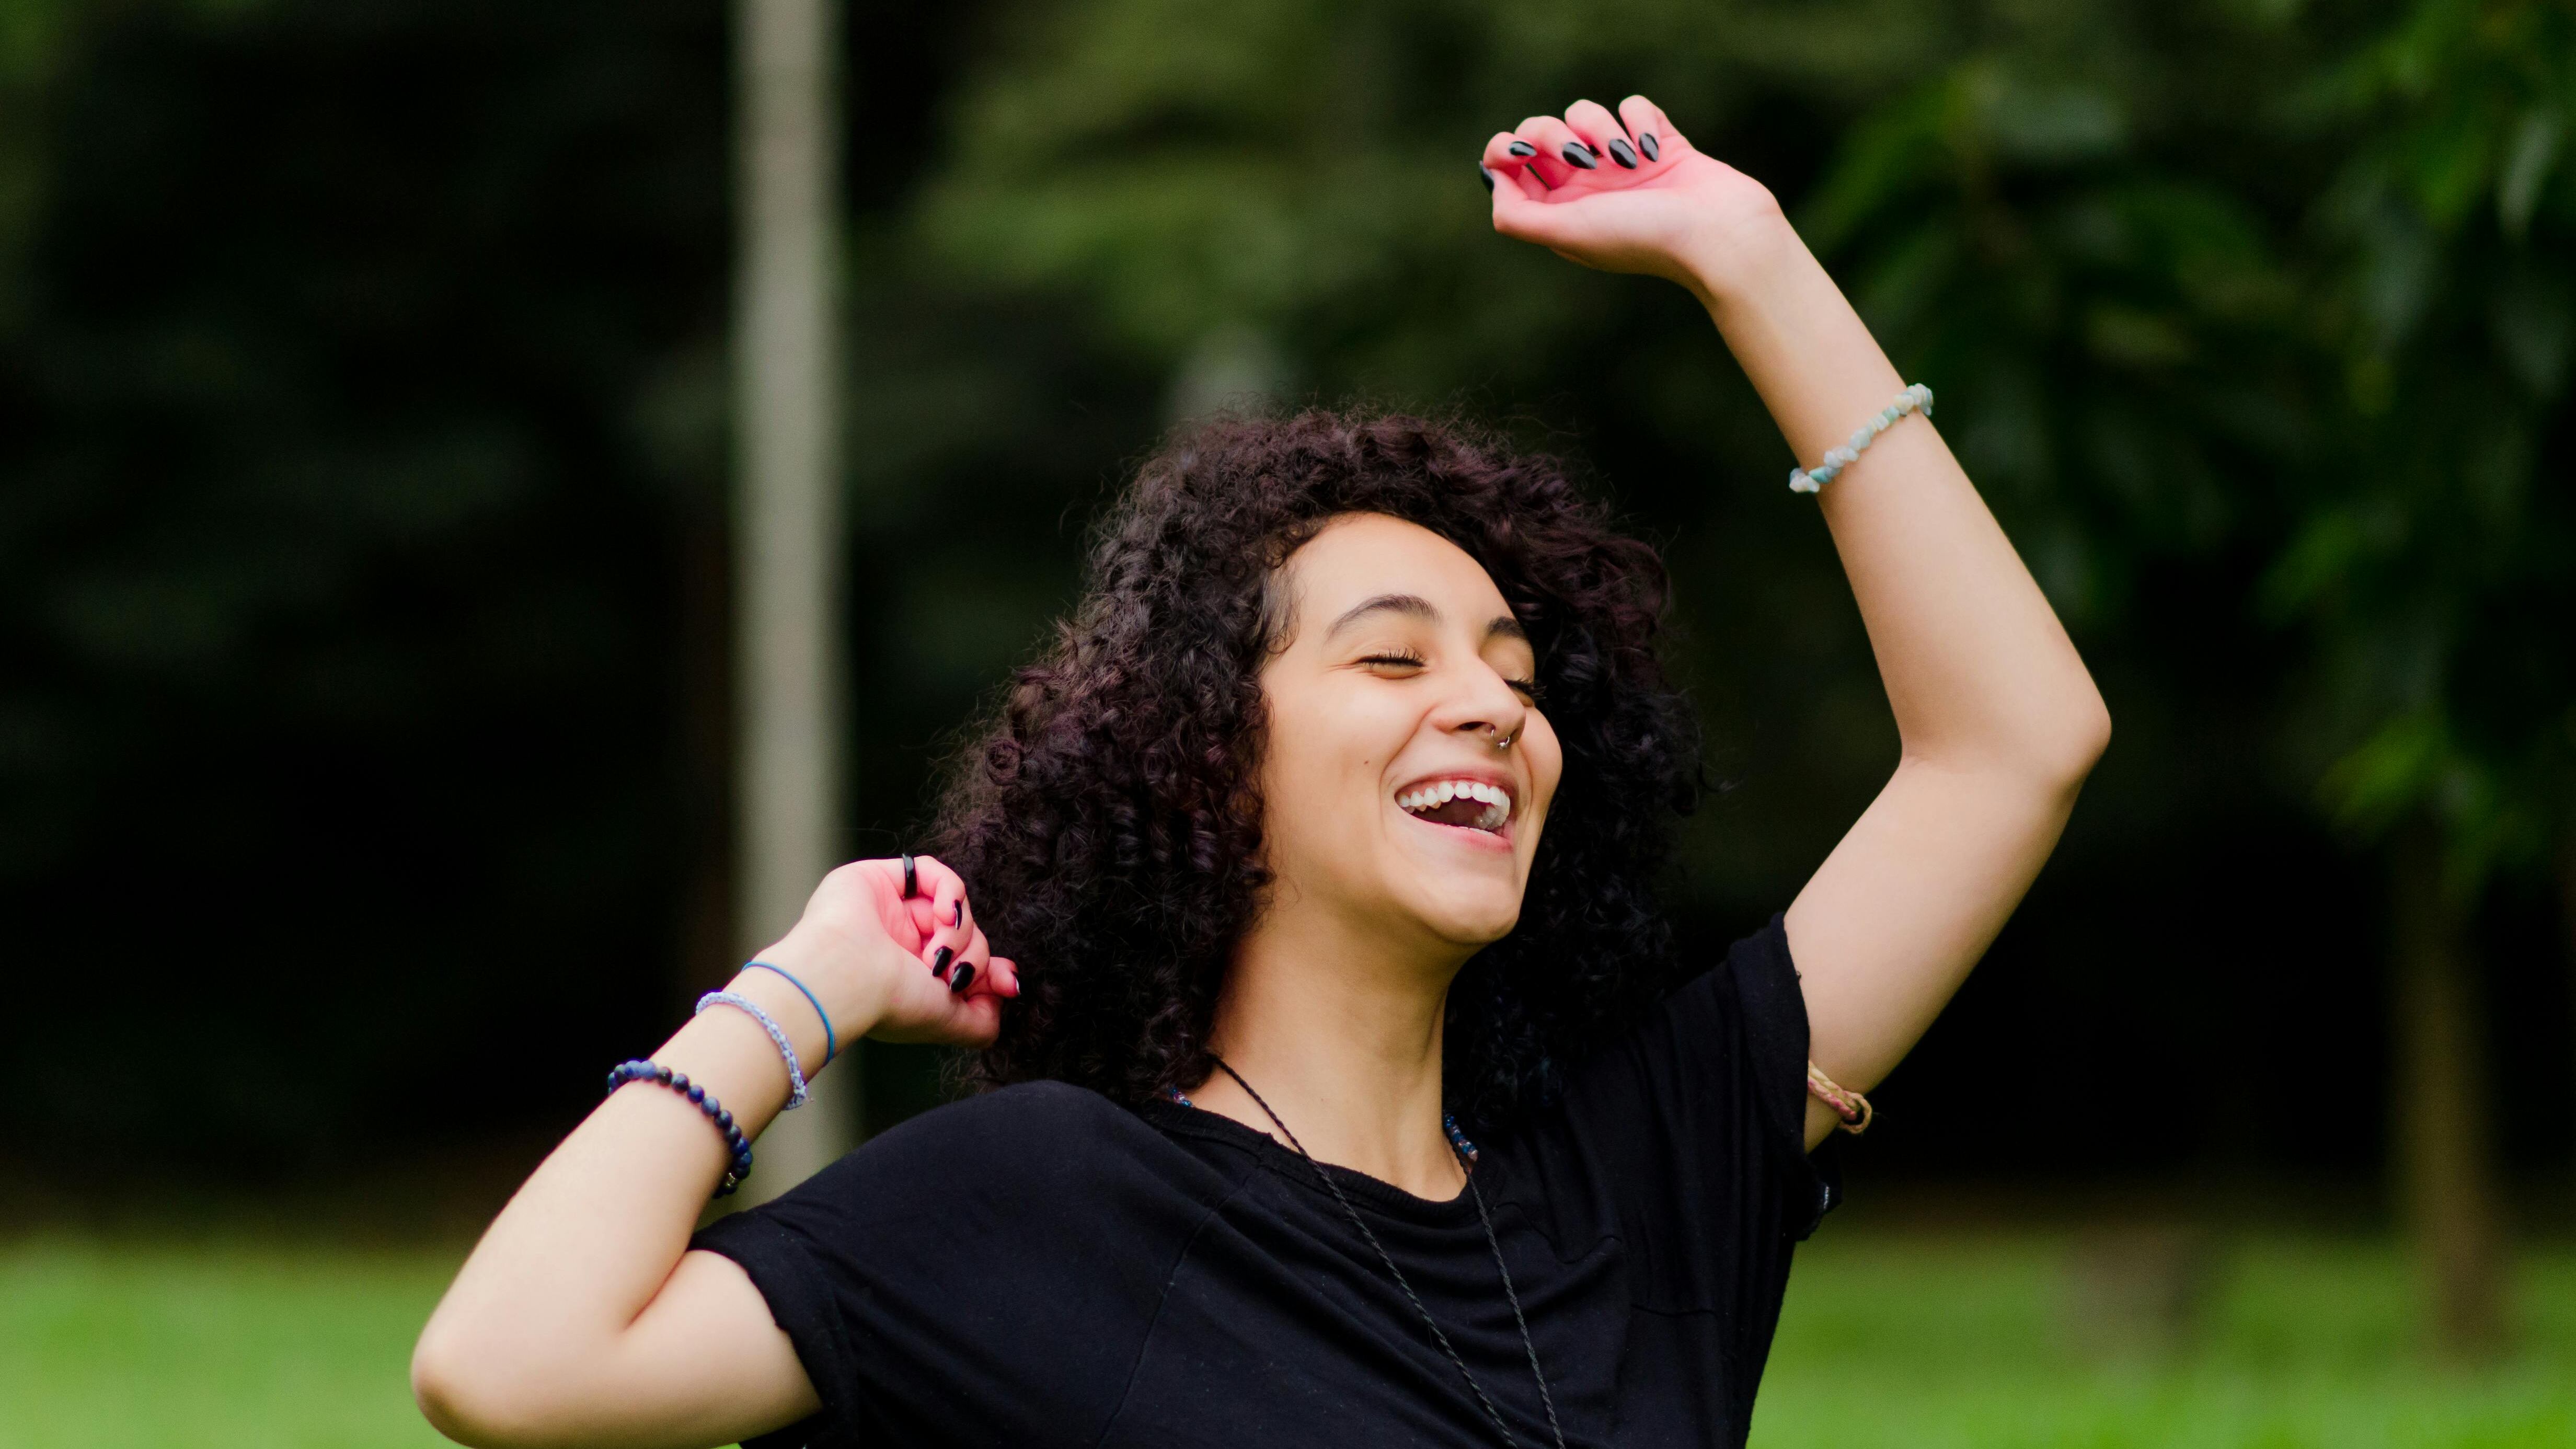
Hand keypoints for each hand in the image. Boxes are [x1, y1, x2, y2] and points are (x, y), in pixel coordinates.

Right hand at [750, 855, 1020, 1051]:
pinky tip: (945, 916)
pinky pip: (934, 873)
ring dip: (961, 931)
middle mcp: (901, 945)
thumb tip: (1006, 995)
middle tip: (955, 975)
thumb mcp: (950, 1023)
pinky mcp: (880, 879)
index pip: (963, 963)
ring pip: (955, 908)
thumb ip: (983, 1022)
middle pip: (966, 935)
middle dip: (974, 956)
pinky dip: (951, 893)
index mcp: (910, 978)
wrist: (849, 978)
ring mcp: (890, 912)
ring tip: (939, 953)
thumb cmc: (891, 1003)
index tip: (1006, 984)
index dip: (990, 969)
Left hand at [1481, 95, 1788, 298]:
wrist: (1720, 234)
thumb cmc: (1644, 237)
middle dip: (1551, 134)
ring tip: (1626, 161)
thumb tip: (1494, 181)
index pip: (1511, 169)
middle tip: (1579, 157)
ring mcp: (1622, 164)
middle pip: (1541, 133)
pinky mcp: (1659, 143)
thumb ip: (1517, 216)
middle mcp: (1586, 188)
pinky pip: (1633, 106)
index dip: (1505, 151)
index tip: (1520, 152)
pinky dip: (1639, 119)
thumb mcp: (1568, 234)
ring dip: (1601, 128)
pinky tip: (1652, 148)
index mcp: (1559, 212)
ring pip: (1585, 114)